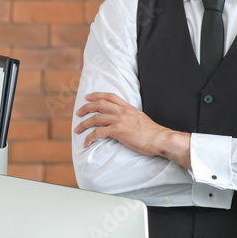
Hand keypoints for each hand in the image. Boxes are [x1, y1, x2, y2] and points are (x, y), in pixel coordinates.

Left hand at [74, 92, 189, 167]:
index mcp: (128, 108)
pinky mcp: (118, 131)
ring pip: (96, 118)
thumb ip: (131, 117)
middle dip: (86, 107)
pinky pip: (98, 133)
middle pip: (100, 104)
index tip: (88, 96)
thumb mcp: (141, 119)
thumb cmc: (152, 132)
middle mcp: (122, 112)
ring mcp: (119, 120)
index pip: (110, 97)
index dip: (97, 95)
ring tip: (77, 129)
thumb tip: (126, 121)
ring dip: (84, 123)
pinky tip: (86, 142)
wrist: (159, 138)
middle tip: (78, 112)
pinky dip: (90, 137)